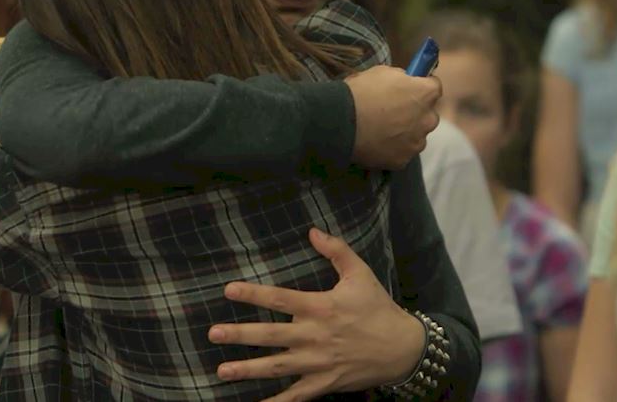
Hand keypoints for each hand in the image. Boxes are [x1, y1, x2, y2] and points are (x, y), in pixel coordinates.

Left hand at [208, 228, 424, 401]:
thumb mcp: (361, 274)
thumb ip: (336, 251)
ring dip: (247, 369)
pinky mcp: (324, 384)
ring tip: (221, 371)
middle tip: (213, 333)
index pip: (280, 299)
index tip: (228, 290)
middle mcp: (314, 336)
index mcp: (320, 308)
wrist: (403, 349)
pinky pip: (296, 396)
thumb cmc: (378, 308)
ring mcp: (317, 363)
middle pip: (270, 335)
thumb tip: (312, 231)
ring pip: (276, 367)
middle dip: (240, 335)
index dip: (253, 294)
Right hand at [345, 66, 440, 169]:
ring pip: (416, 136)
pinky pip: (402, 152)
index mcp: (426, 93)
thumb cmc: (360, 92)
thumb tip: (405, 81)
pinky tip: (377, 144)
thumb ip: (401, 78)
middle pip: (428, 114)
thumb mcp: (381, 72)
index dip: (419, 86)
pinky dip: (393, 149)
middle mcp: (428, 119)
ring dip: (406, 133)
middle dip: (415, 112)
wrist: (340, 122)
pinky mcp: (403, 160)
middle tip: (393, 112)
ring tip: (382, 131)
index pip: (434, 86)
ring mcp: (417, 142)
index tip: (409, 88)